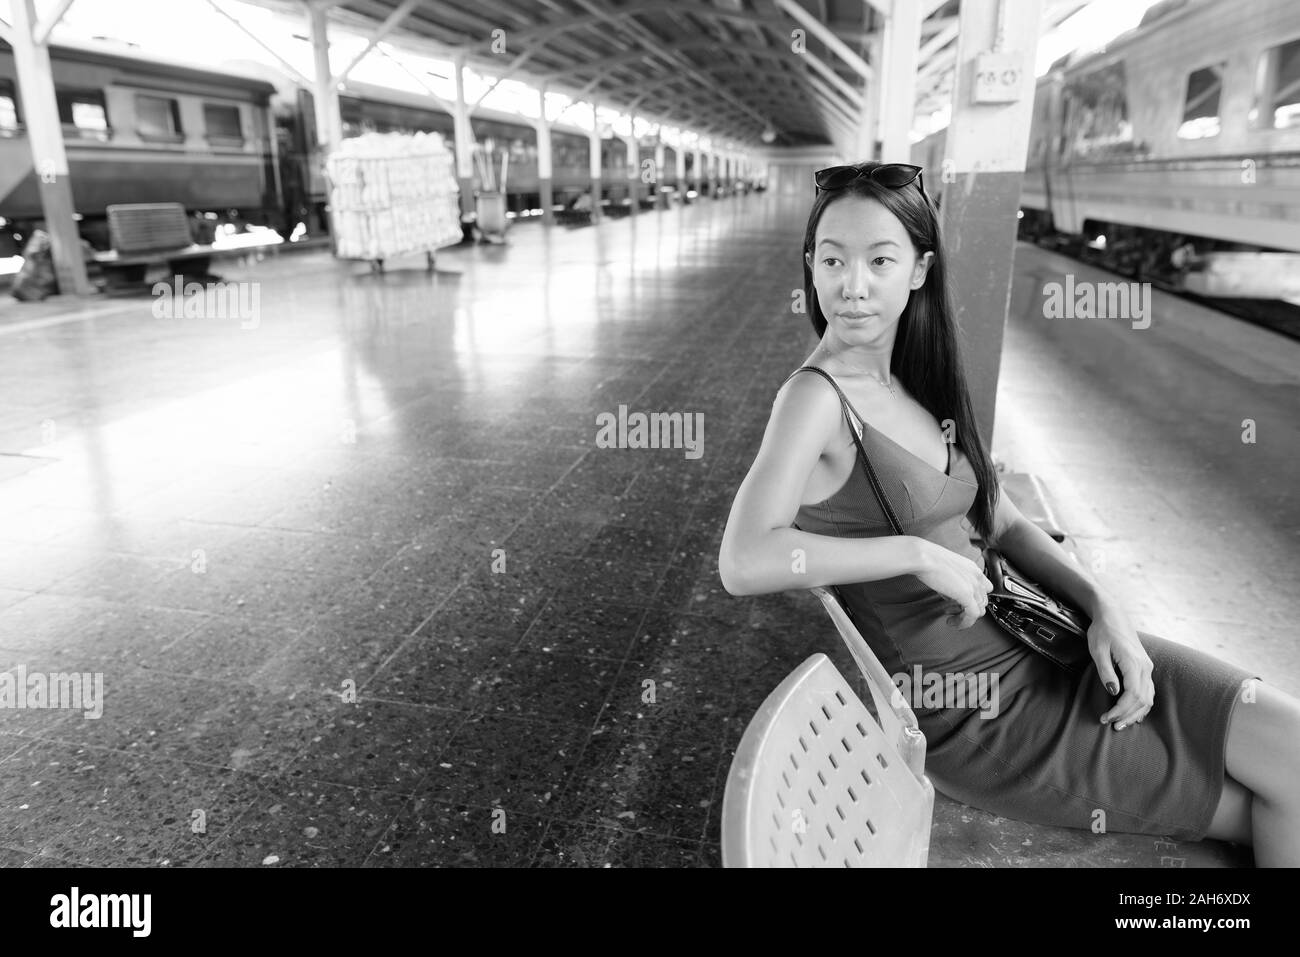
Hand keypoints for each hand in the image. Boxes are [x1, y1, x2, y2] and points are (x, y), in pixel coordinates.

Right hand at [915, 540, 992, 628]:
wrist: (924, 558)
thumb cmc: (929, 560)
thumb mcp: (945, 570)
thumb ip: (952, 583)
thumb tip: (949, 595)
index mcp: (972, 569)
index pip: (984, 589)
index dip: (973, 598)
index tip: (961, 602)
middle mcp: (977, 577)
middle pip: (983, 601)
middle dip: (968, 609)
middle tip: (953, 610)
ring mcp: (974, 586)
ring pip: (980, 610)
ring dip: (965, 617)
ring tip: (952, 618)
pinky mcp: (967, 595)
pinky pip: (972, 615)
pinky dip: (963, 622)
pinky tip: (952, 622)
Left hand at [1089, 602, 1154, 729]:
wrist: (1112, 614)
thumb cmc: (1102, 631)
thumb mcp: (1097, 650)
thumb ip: (1105, 671)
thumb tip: (1113, 692)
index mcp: (1133, 662)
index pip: (1132, 695)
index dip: (1120, 710)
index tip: (1106, 718)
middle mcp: (1145, 667)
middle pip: (1142, 699)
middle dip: (1127, 715)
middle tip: (1112, 726)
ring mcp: (1147, 667)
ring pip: (1149, 697)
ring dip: (1136, 713)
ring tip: (1121, 724)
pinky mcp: (1145, 667)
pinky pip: (1148, 690)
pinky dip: (1143, 705)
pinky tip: (1134, 714)